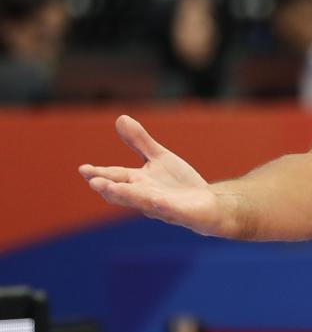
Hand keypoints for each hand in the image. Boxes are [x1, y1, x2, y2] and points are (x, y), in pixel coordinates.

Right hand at [79, 115, 229, 236]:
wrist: (208, 203)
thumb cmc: (178, 183)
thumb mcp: (159, 158)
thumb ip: (139, 142)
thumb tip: (120, 118)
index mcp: (138, 182)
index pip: (115, 176)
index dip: (99, 173)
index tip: (83, 168)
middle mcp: (146, 196)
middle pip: (124, 192)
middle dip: (108, 187)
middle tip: (93, 181)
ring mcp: (162, 207)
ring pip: (142, 202)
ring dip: (127, 196)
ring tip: (110, 188)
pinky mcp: (181, 213)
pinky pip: (170, 210)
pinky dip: (163, 206)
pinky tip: (157, 200)